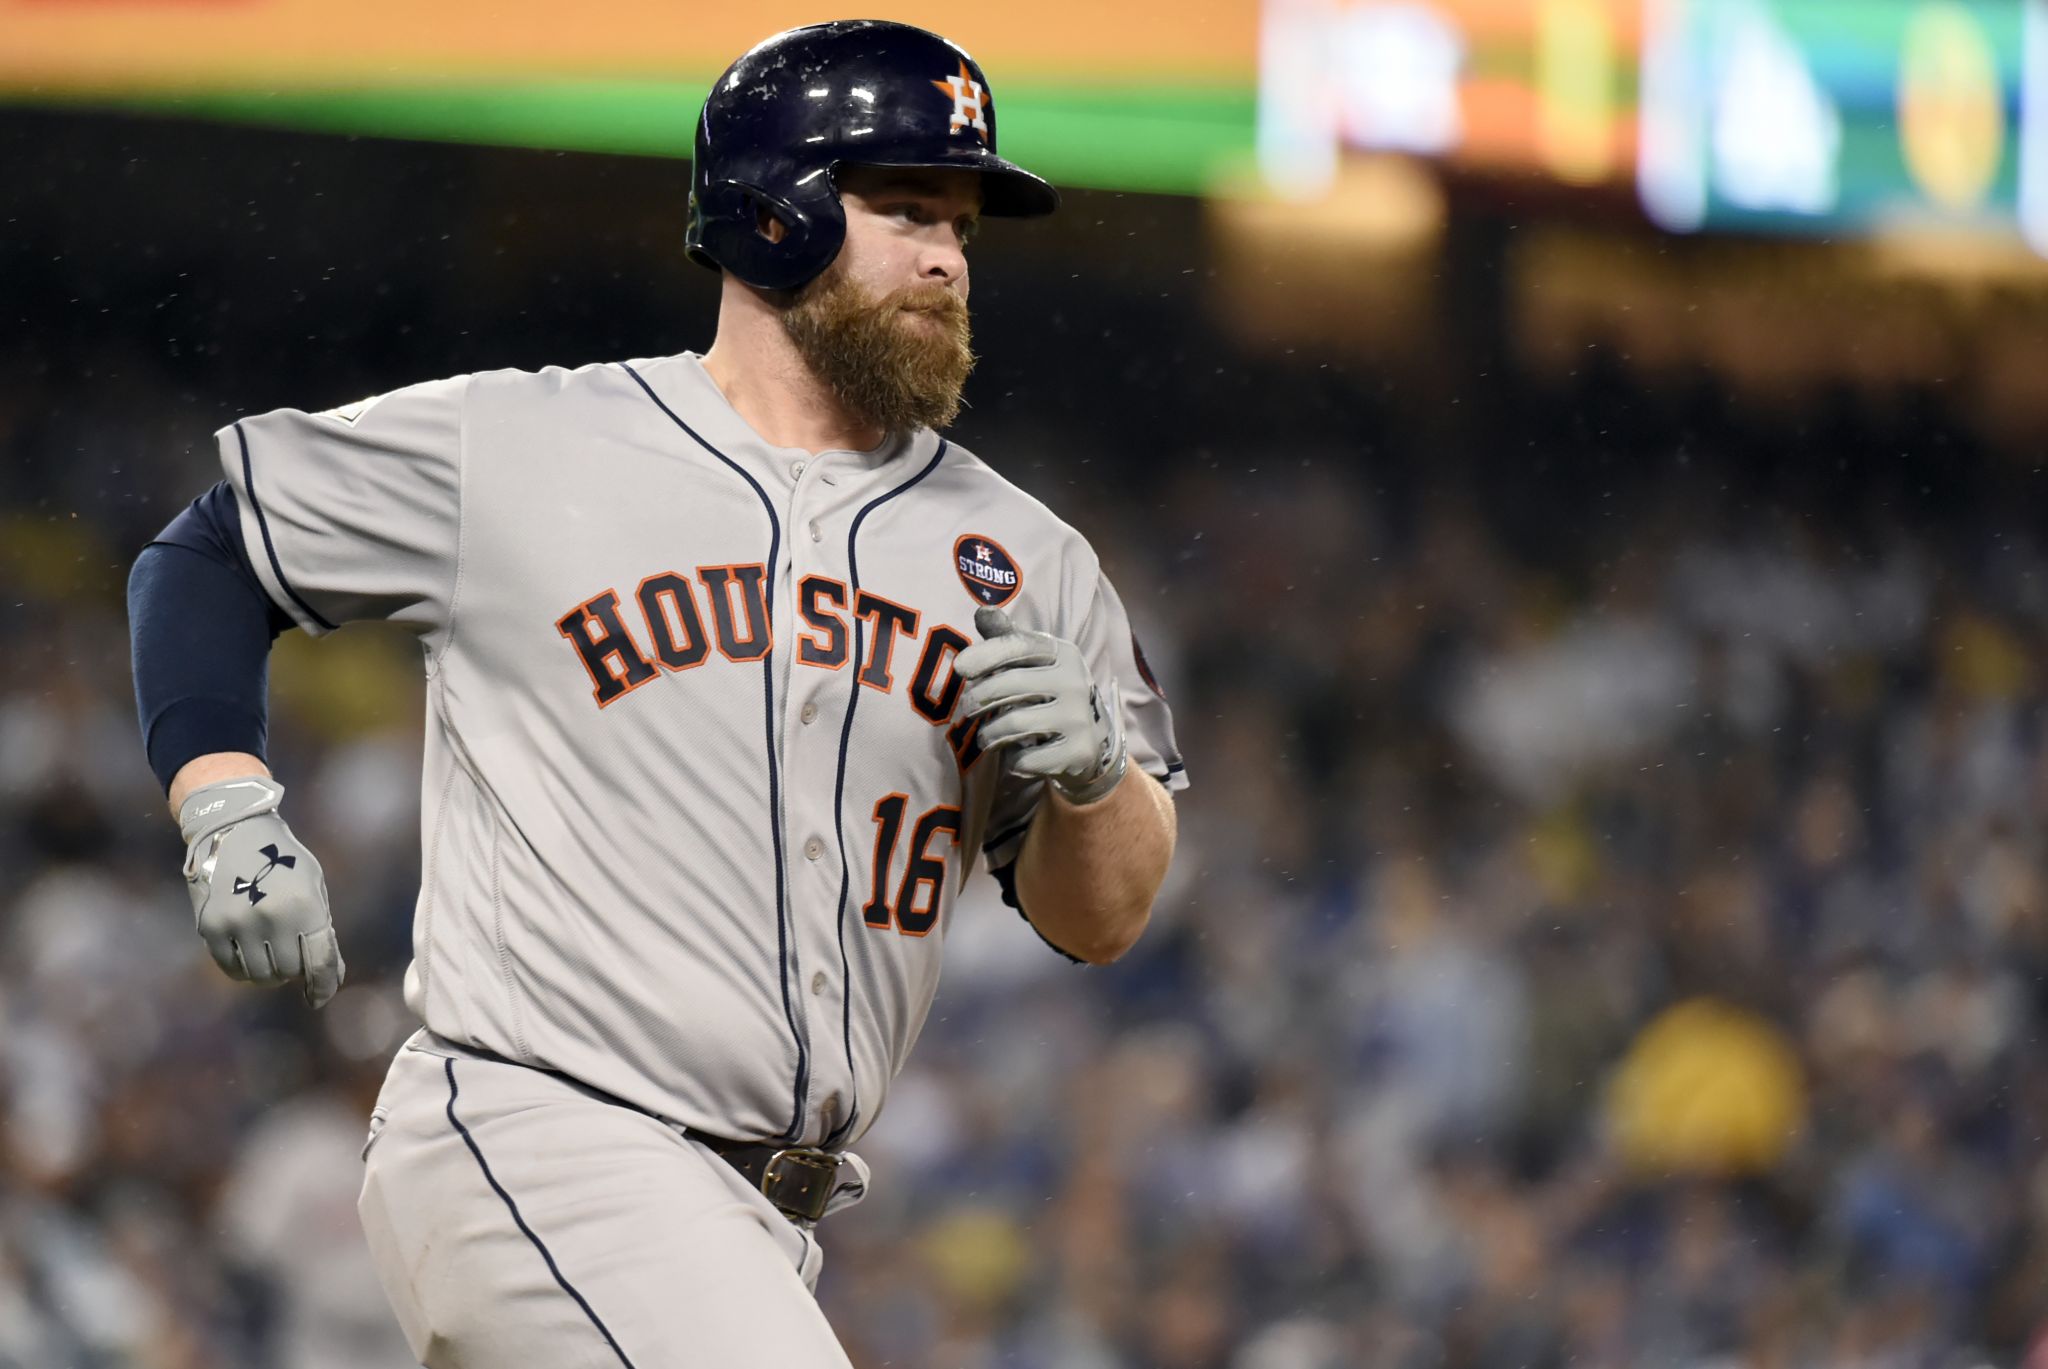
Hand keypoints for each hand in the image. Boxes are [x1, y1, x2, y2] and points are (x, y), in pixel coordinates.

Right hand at [178, 776, 344, 1007]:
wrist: (234, 832)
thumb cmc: (283, 860)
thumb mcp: (314, 886)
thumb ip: (321, 929)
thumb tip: (329, 975)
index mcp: (305, 906)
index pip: (319, 962)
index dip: (324, 985)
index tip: (320, 997)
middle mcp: (271, 918)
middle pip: (287, 972)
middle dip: (295, 971)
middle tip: (292, 957)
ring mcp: (237, 924)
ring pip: (259, 976)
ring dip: (270, 973)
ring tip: (271, 954)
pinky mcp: (210, 928)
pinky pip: (230, 968)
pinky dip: (244, 969)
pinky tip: (250, 954)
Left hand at [954, 606, 1126, 804]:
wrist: (1088, 741)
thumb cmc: (1045, 693)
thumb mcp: (1030, 663)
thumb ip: (1005, 638)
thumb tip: (982, 610)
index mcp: (1062, 653)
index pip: (1019, 646)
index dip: (986, 654)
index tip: (960, 668)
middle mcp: (1075, 681)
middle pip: (1009, 685)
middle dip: (977, 699)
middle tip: (967, 710)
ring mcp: (1079, 717)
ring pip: (1014, 724)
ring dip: (989, 734)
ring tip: (985, 737)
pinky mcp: (1079, 751)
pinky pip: (1027, 758)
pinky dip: (1013, 761)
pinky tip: (1018, 755)